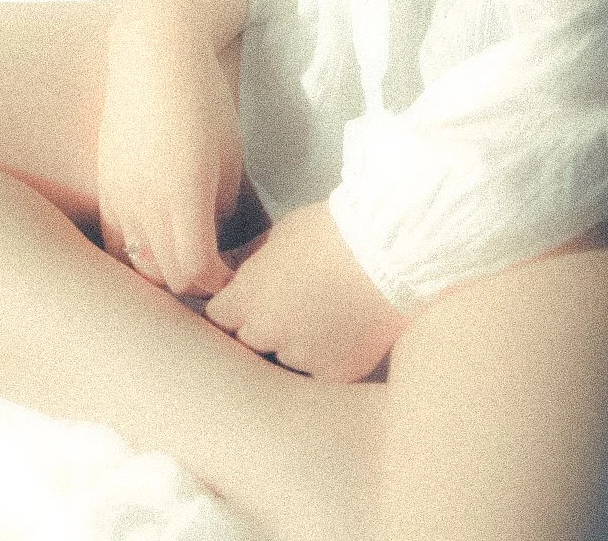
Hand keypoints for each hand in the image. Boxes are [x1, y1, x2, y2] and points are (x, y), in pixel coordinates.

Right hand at [96, 0, 246, 297]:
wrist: (153, 54)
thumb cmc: (204, 99)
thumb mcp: (228, 154)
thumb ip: (220, 207)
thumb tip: (214, 244)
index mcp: (184, 192)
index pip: (194, 270)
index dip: (217, 281)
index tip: (233, 273)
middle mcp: (146, 200)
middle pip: (166, 276)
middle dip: (195, 282)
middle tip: (216, 270)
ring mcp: (119, 194)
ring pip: (137, 263)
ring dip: (163, 270)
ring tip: (186, 256)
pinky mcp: (105, 185)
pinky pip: (115, 240)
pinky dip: (137, 252)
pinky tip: (156, 242)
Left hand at [203, 201, 406, 381]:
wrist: (389, 249)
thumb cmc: (332, 232)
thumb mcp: (279, 235)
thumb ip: (248, 263)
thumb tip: (227, 274)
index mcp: (247, 296)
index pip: (218, 319)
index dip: (232, 310)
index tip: (247, 304)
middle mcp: (267, 332)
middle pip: (247, 343)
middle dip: (261, 329)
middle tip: (290, 309)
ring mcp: (301, 357)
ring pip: (284, 361)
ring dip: (295, 347)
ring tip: (323, 317)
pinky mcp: (334, 374)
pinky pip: (319, 374)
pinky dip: (327, 359)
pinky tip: (344, 332)